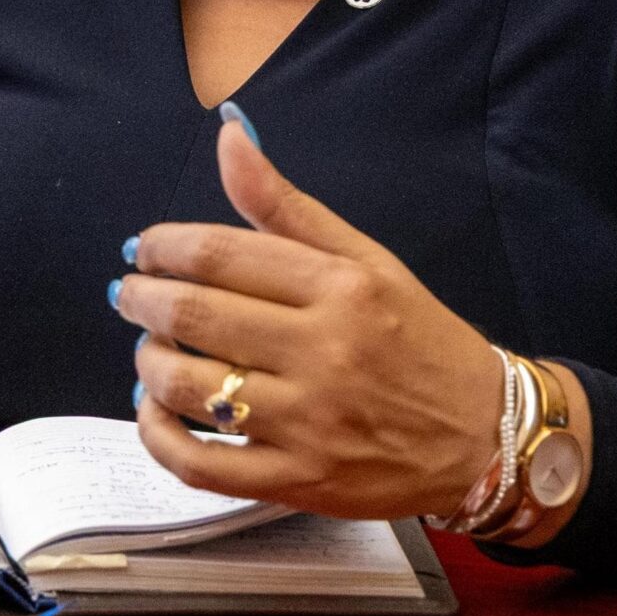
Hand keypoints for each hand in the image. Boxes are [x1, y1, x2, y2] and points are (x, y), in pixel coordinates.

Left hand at [113, 114, 507, 520]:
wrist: (486, 437)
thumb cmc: (418, 340)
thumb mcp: (366, 260)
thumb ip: (286, 205)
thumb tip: (229, 135)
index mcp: (339, 289)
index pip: (216, 254)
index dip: (160, 247)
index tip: (145, 251)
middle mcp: (323, 353)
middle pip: (192, 315)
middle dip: (140, 299)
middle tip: (130, 295)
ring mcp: (308, 423)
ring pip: (186, 386)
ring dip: (147, 362)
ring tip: (150, 348)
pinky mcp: (297, 479)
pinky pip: (198, 463)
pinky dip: (157, 435)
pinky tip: (154, 411)